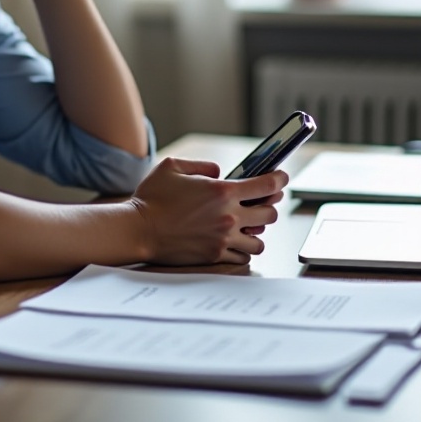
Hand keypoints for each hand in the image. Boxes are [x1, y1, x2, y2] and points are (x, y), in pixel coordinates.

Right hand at [129, 157, 287, 265]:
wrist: (138, 229)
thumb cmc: (153, 197)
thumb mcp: (174, 166)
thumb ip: (203, 165)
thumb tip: (220, 172)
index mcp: (222, 191)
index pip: (266, 185)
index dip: (279, 179)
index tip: (282, 177)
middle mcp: (228, 216)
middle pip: (269, 214)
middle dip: (269, 206)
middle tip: (261, 202)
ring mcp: (223, 238)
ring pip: (259, 240)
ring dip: (256, 231)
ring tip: (247, 226)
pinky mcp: (215, 255)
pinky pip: (243, 256)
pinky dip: (243, 249)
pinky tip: (235, 241)